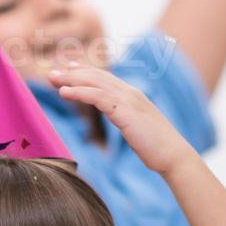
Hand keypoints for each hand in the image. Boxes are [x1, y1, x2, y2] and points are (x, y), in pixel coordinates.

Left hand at [48, 65, 195, 175]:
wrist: (173, 155)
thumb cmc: (156, 147)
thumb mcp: (137, 127)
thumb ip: (125, 118)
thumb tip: (118, 119)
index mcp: (132, 95)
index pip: (104, 78)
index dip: (84, 72)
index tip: (68, 69)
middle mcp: (130, 92)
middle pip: (96, 76)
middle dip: (73, 73)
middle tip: (51, 72)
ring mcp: (128, 100)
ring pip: (95, 83)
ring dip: (71, 79)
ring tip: (52, 79)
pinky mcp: (125, 111)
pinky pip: (98, 97)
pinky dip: (79, 92)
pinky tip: (64, 92)